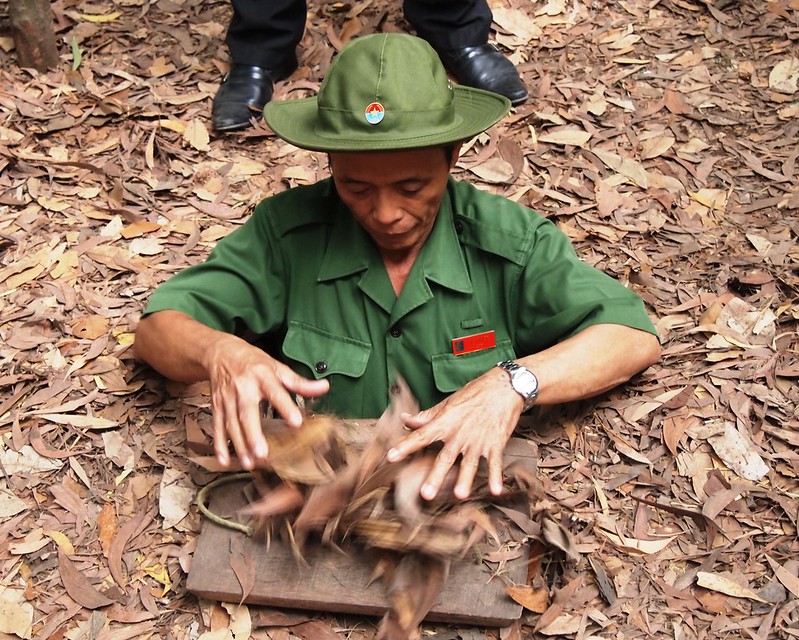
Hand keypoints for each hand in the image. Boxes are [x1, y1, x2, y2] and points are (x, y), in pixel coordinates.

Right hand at [205, 335, 328, 468]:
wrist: (222, 353)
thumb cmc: (254, 362)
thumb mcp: (278, 367)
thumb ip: (300, 382)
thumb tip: (324, 387)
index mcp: (261, 376)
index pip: (275, 392)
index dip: (286, 407)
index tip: (296, 422)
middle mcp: (242, 388)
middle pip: (247, 412)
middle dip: (253, 434)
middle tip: (262, 454)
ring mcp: (227, 398)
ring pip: (231, 424)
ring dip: (239, 445)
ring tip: (250, 463)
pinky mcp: (217, 406)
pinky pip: (217, 427)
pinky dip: (219, 445)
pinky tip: (225, 461)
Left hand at [386, 366, 521, 500]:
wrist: (504, 387)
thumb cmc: (474, 394)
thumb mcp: (449, 403)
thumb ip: (427, 416)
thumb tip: (405, 420)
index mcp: (445, 422)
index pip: (421, 436)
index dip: (405, 446)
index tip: (391, 457)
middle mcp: (460, 433)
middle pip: (445, 457)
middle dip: (435, 476)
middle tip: (426, 494)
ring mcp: (478, 440)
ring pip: (469, 463)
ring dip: (465, 479)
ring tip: (459, 495)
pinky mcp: (496, 443)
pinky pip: (495, 462)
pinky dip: (496, 476)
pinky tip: (496, 491)